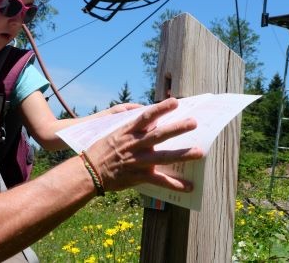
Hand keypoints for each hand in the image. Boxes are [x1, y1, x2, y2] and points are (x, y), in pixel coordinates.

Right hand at [87, 98, 202, 191]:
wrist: (89, 172)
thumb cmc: (103, 150)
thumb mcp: (115, 133)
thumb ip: (134, 127)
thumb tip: (153, 120)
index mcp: (128, 132)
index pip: (146, 117)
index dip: (161, 109)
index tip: (175, 102)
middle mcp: (134, 145)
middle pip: (159, 135)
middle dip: (177, 129)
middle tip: (194, 122)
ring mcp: (138, 161)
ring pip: (163, 157)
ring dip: (182, 154)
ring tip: (199, 152)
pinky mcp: (139, 176)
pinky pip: (160, 181)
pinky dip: (175, 185)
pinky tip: (189, 187)